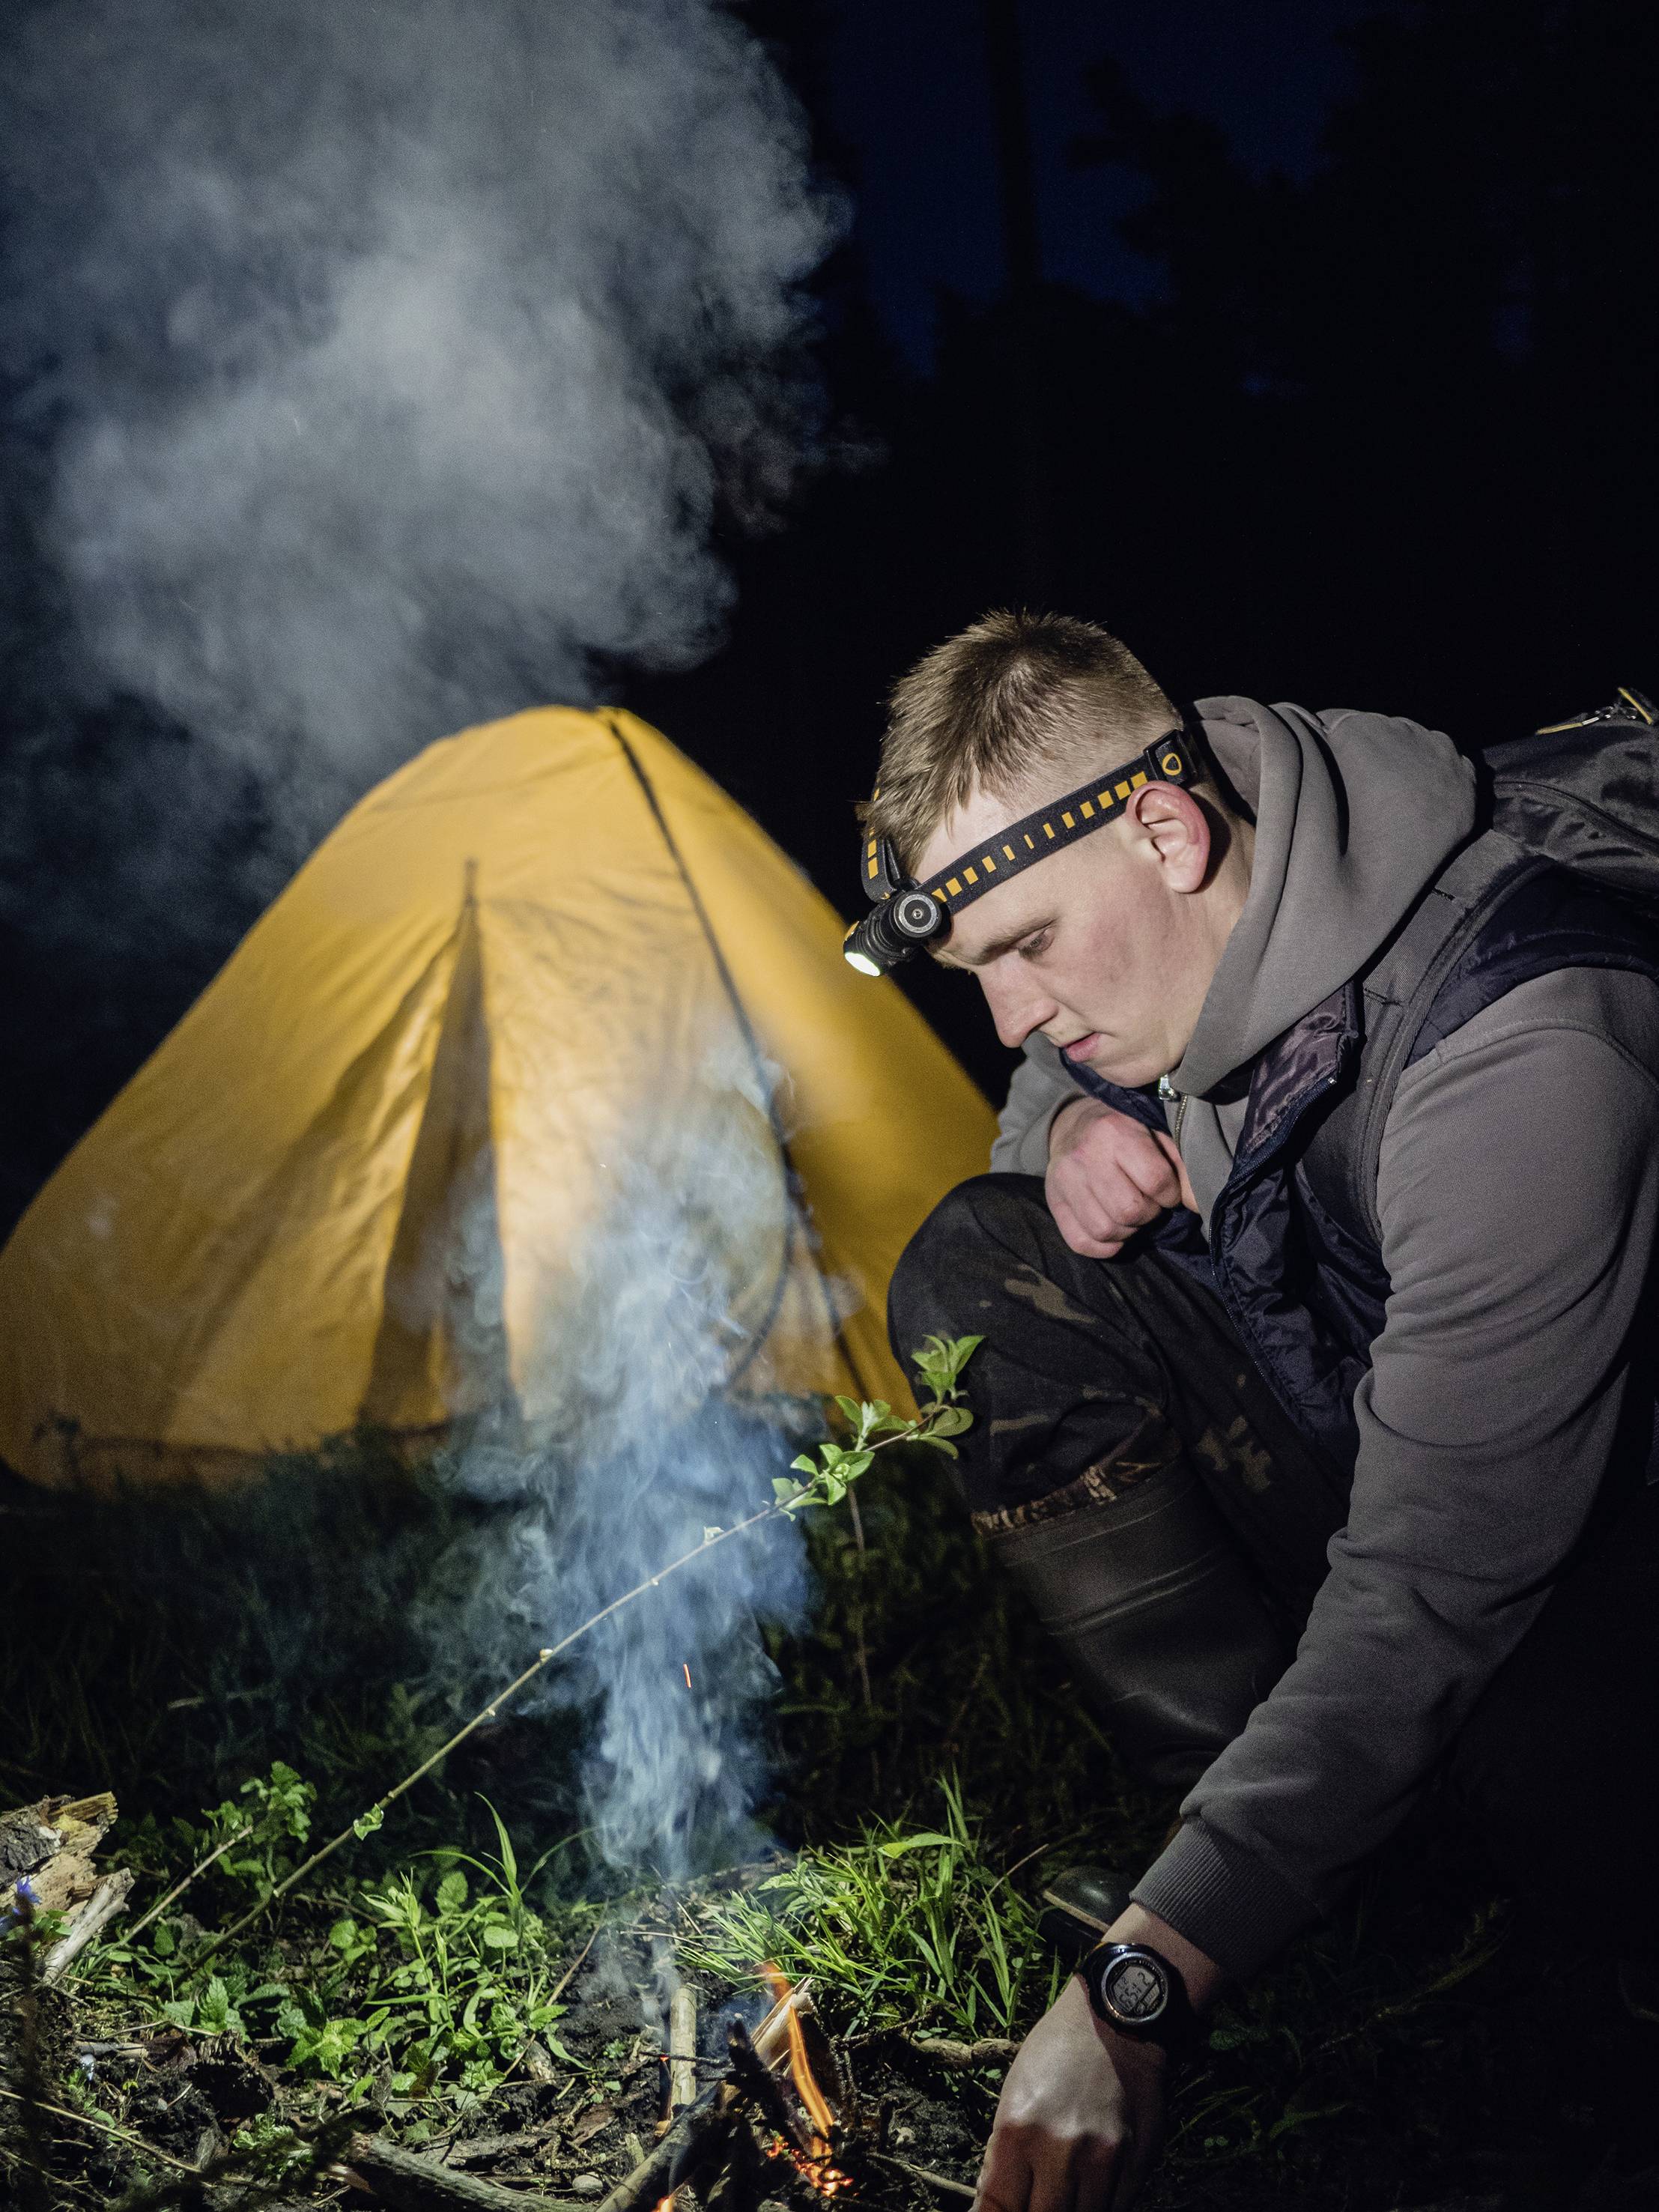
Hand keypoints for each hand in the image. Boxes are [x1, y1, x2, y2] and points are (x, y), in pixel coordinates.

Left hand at [973, 1974, 1165, 2211]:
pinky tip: (1089, 2190)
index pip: (998, 2208)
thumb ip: (1005, 2155)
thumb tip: (994, 2202)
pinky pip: (1114, 2209)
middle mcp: (1060, 2152)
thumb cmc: (1056, 2052)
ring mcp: (1102, 2162)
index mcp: (1018, 2130)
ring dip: (1066, 2211)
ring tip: (1060, 2192)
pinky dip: (1099, 2205)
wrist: (1116, 2022)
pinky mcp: (1136, 2164)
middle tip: (1032, 2200)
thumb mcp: (1013, 2093)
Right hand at [1045, 1098, 1197, 1258]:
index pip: (1155, 1181)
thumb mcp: (1156, 1134)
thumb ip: (1180, 1166)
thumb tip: (1196, 1203)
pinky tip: (1115, 1231)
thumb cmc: (1126, 1132)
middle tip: (1148, 1202)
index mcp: (1115, 1132)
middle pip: (1129, 1211)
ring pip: (1104, 1231)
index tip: (1167, 1190)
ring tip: (1130, 1214)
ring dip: (1127, 1230)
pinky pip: (1080, 1242)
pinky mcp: (1053, 1201)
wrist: (1075, 1123)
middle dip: (1148, 1214)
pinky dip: (1103, 1246)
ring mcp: (1064, 1180)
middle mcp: (1085, 1155)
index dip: (1170, 1193)